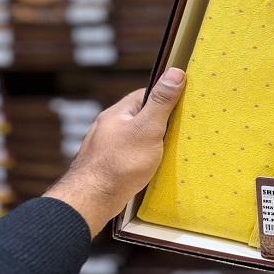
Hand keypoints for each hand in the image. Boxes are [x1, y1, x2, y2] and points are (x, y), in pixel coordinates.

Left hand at [44, 67, 185, 235]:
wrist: (91, 201)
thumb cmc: (120, 163)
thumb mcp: (148, 128)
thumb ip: (161, 101)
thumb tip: (175, 71)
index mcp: (117, 113)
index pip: (145, 95)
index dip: (165, 97)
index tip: (182, 105)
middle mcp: (108, 127)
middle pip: (139, 117)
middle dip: (158, 122)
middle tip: (178, 131)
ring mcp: (105, 148)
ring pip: (134, 138)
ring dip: (149, 143)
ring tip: (166, 152)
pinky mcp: (106, 167)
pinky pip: (128, 156)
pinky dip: (141, 159)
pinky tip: (148, 169)